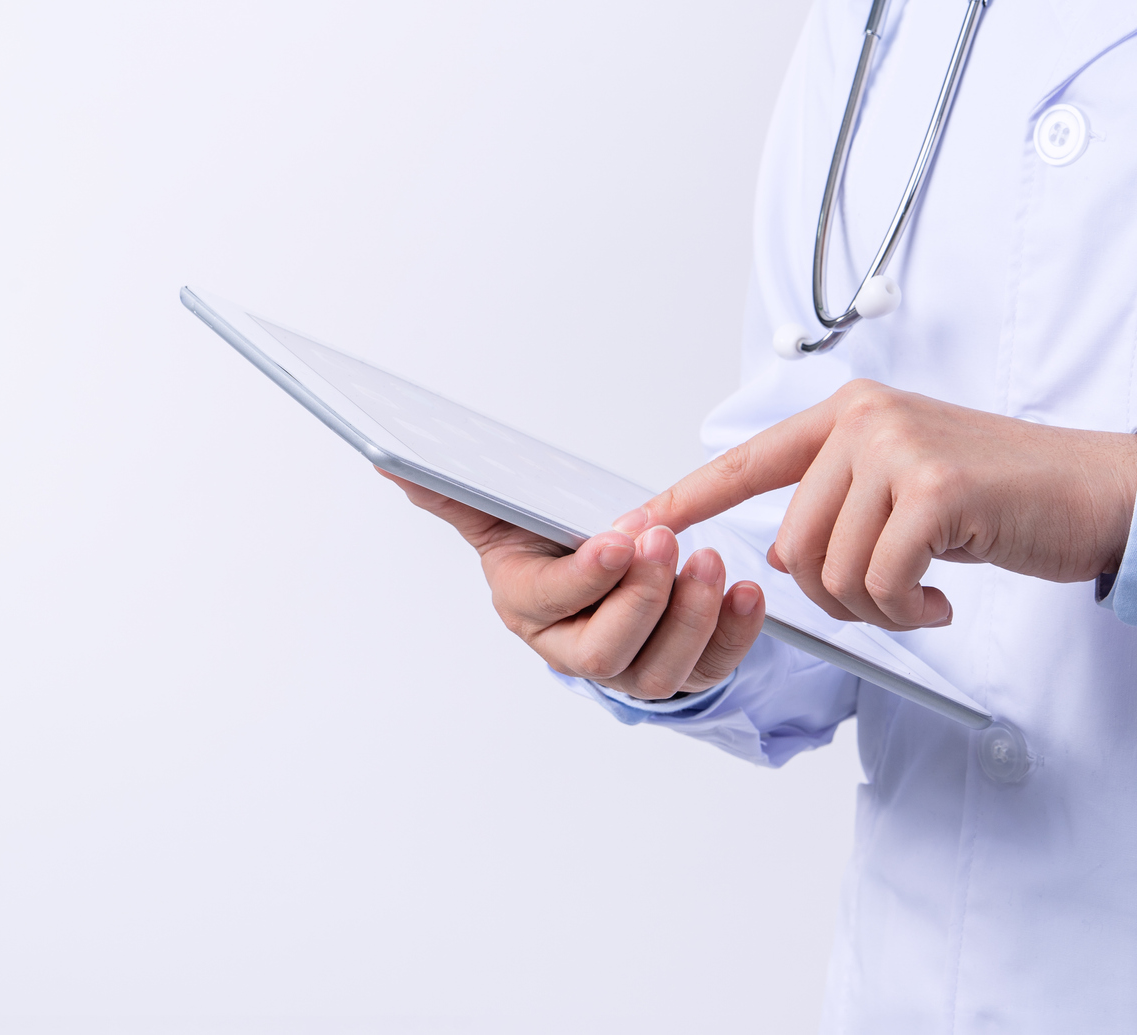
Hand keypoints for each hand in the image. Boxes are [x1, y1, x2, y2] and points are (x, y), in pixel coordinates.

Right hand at [382, 471, 766, 698]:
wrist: (599, 577)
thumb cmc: (547, 541)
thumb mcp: (499, 511)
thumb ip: (450, 489)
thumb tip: (389, 463)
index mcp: (526, 609)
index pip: (551, 604)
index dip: (587, 578)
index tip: (620, 538)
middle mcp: (574, 650)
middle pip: (605, 652)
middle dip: (641, 600)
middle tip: (665, 543)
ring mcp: (629, 668)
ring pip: (659, 671)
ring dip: (691, 618)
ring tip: (712, 562)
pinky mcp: (681, 670)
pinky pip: (710, 669)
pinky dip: (734, 635)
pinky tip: (746, 593)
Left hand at [618, 380, 1136, 630]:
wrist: (1100, 493)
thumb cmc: (1005, 499)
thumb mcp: (909, 478)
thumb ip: (844, 495)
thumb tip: (780, 551)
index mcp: (848, 412)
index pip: (743, 461)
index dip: (682, 501)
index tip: (627, 530)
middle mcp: (864, 419)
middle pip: (788, 543)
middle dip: (833, 594)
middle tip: (893, 597)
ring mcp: (898, 448)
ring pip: (827, 571)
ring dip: (873, 608)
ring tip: (921, 596)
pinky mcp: (934, 490)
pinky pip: (877, 583)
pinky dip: (905, 611)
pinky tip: (943, 600)